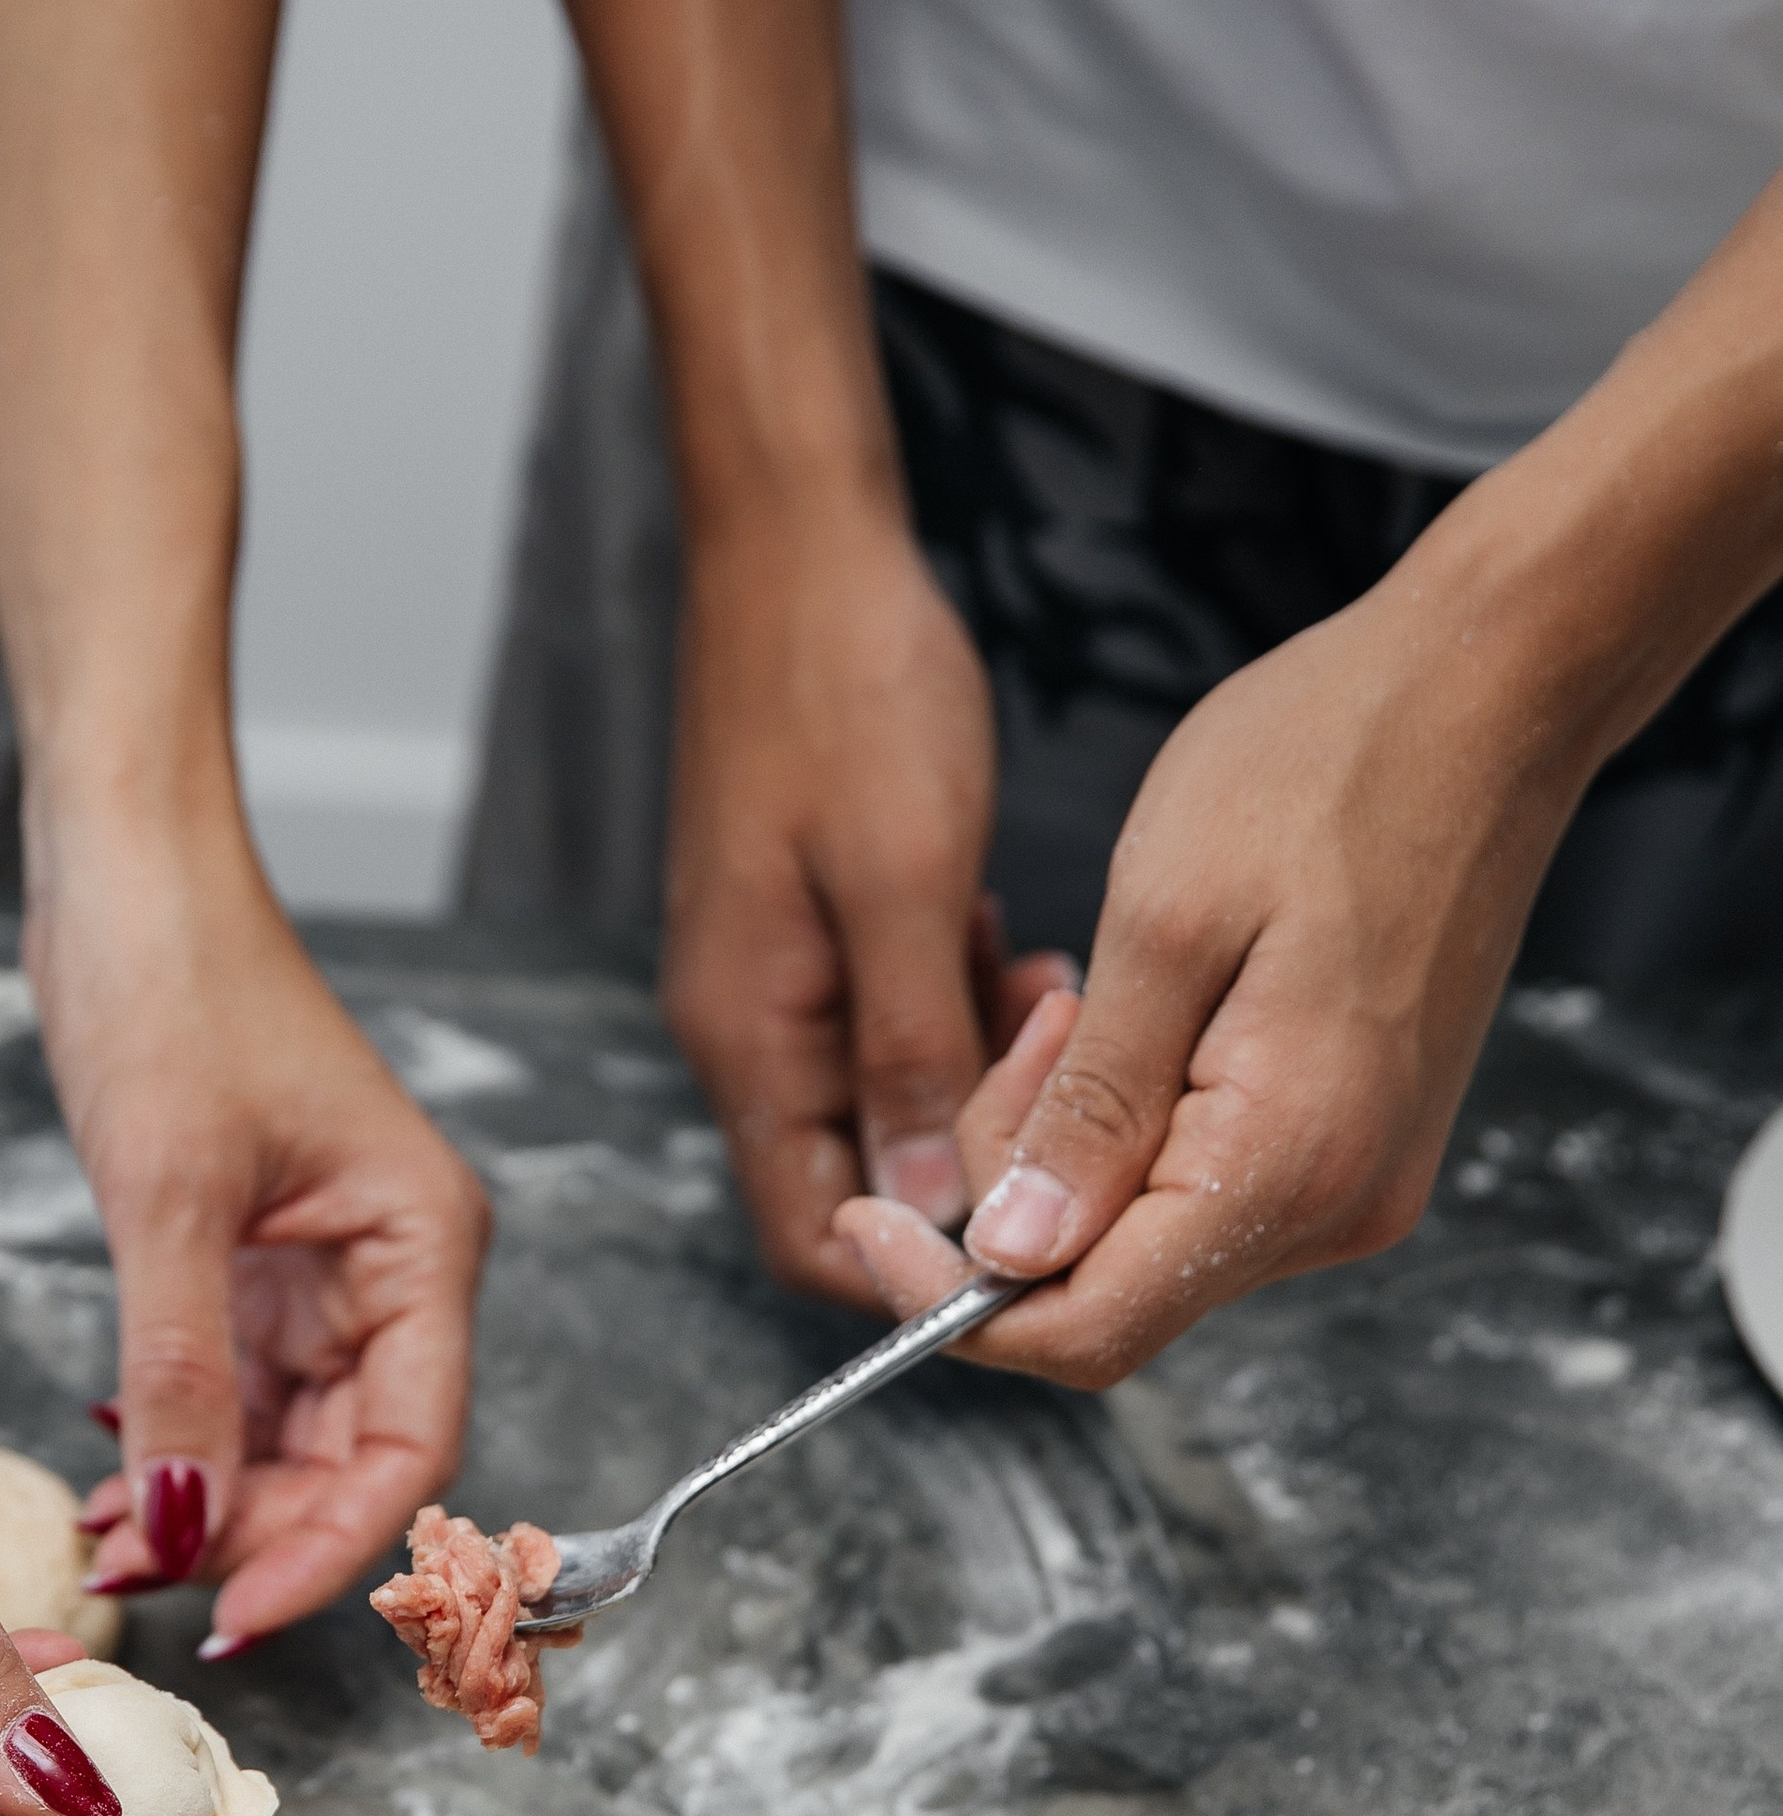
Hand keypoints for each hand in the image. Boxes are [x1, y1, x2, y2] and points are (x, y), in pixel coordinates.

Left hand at [31, 825, 489, 1646]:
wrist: (121, 866)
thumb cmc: (173, 983)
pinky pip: (234, 1386)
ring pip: (289, 1435)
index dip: (335, 1547)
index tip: (242, 1617)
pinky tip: (114, 1473)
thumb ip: (180, 1372)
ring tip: (113, 1544)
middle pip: (353, 1456)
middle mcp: (393, 1262)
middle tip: (149, 1585)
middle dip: (257, 1532)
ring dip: (210, 1497)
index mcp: (421, 1241)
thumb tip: (179, 1523)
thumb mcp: (168, 1195)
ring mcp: (322, 1263)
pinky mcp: (253, 1253)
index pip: (411, 1446)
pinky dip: (179, 1439)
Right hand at [660, 491, 1076, 1300]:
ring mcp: (776, 969)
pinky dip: (962, 1005)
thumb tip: (941, 1203)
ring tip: (1057, 994)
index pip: (812, 1233)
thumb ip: (913, 1052)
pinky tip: (1020, 946)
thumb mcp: (904, 882)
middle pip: (857, 1173)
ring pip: (886, 1093)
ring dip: (978, 1072)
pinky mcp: (809, 920)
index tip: (1031, 1220)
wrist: (796, 551)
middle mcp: (747, 1021)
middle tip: (1067, 1075)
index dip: (921, 1263)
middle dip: (971, 1152)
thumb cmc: (845, 692)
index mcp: (747, 1033)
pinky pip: (890, 1015)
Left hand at [832, 546, 1598, 1387]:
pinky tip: (1133, 1015)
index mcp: (1287, 1165)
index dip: (951, 1304)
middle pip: (1110, 1293)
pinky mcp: (1355, 1136)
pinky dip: (1133, 1124)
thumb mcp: (1165, 926)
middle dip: (1011, 1190)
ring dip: (1072, 1146)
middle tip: (1023, 1018)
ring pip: (1150, 1238)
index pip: (1087, 1331)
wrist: (1491, 692)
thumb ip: (1085, 1115)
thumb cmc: (1330, 767)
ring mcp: (1357, 1177)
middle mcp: (1338, 1205)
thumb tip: (1008, 1257)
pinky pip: (1205, 1183)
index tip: (862, 1217)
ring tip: (1079, 996)